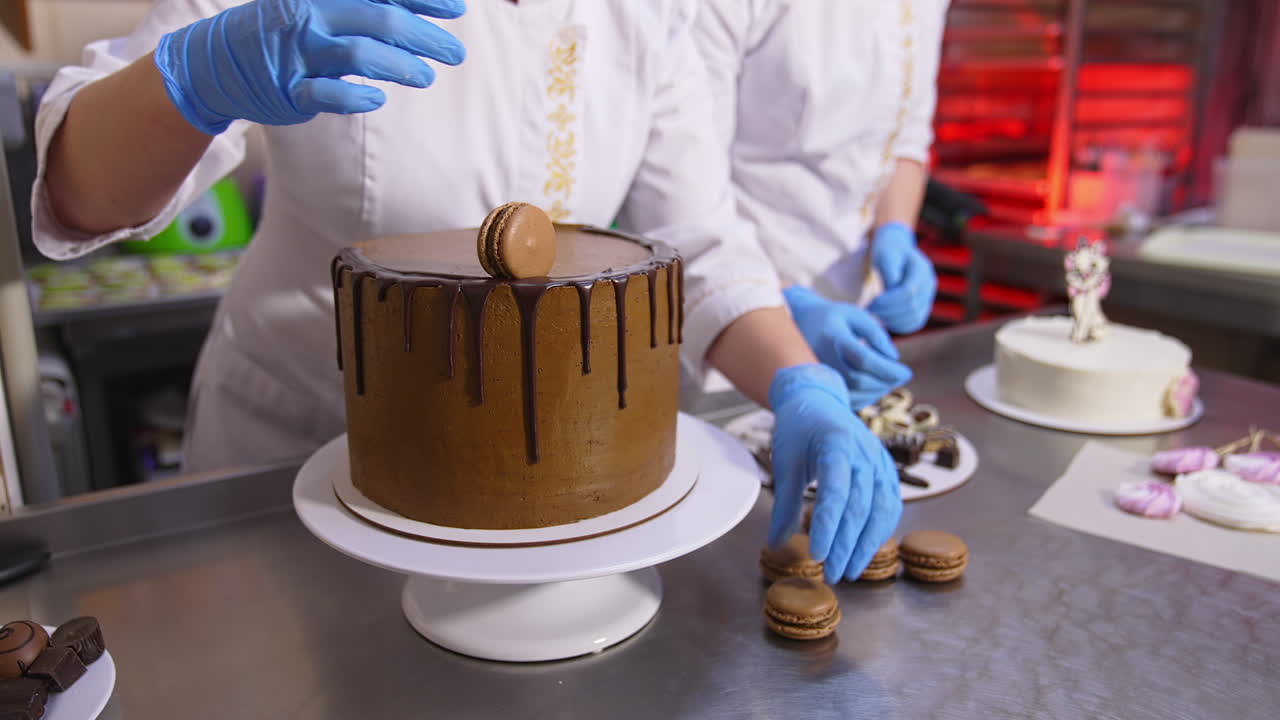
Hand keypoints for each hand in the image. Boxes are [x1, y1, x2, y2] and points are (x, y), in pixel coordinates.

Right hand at [155, 0, 466, 134]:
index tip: (458, 8)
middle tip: (456, 53)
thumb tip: (422, 8)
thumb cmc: (286, 28)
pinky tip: (378, 100)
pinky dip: (356, 98)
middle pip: (381, 18)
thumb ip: (367, 5)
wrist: (217, 60)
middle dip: (426, 36)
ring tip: (427, 77)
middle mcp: (310, 14)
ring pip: (359, 55)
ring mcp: (297, 52)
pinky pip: (326, 94)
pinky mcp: (288, 89)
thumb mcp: (321, 5)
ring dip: (402, 67)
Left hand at [768, 364, 902, 583]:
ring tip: (850, 570)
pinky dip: (881, 530)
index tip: (818, 555)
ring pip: (880, 510)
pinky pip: (890, 505)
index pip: (835, 493)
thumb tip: (775, 543)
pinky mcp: (887, 470)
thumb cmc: (799, 429)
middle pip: (860, 507)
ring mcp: (880, 462)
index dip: (828, 527)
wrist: (820, 400)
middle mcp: (864, 454)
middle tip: (832, 573)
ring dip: (867, 544)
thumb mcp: (785, 462)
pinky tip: (867, 549)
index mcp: (836, 445)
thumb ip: (785, 504)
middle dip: (846, 545)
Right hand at [784, 286, 911, 408]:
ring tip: (890, 380)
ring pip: (854, 393)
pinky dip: (867, 396)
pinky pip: (847, 398)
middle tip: (902, 376)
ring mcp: (818, 374)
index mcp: (832, 337)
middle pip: (861, 380)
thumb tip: (893, 358)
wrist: (797, 325)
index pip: (865, 360)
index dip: (889, 369)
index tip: (907, 372)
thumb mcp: (855, 315)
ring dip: (878, 390)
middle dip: (886, 381)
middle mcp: (822, 358)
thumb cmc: (832, 317)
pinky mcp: (820, 385)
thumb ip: (876, 334)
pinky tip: (876, 386)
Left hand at [868, 221, 936, 333]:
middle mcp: (929, 284)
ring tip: (875, 315)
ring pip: (915, 318)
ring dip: (893, 321)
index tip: (870, 303)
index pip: (908, 292)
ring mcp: (929, 296)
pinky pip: (914, 323)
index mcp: (922, 269)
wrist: (897, 250)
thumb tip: (892, 290)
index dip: (888, 302)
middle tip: (869, 311)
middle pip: (912, 307)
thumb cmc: (887, 251)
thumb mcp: (885, 254)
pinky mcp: (923, 306)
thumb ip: (889, 270)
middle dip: (887, 312)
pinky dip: (899, 326)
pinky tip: (883, 320)